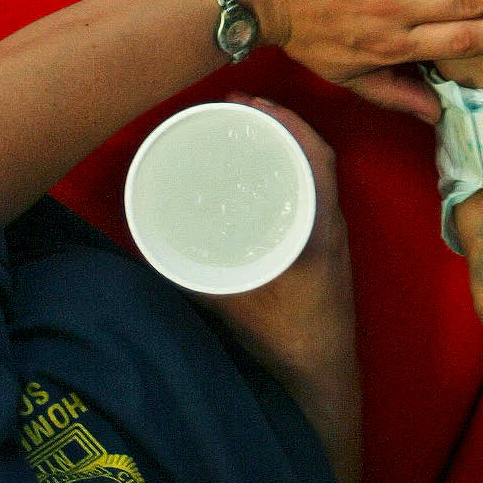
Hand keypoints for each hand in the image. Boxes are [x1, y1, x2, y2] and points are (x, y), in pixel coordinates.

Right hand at [193, 99, 352, 379]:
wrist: (321, 381)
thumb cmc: (284, 341)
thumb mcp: (231, 304)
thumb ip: (192, 274)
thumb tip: (149, 241)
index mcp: (320, 228)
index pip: (316, 156)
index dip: (286, 120)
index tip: (249, 102)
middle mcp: (332, 224)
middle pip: (315, 156)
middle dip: (280, 124)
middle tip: (239, 108)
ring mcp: (332, 237)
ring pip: (316, 174)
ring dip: (287, 146)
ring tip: (248, 131)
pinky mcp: (326, 250)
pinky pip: (313, 193)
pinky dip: (291, 172)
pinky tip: (264, 176)